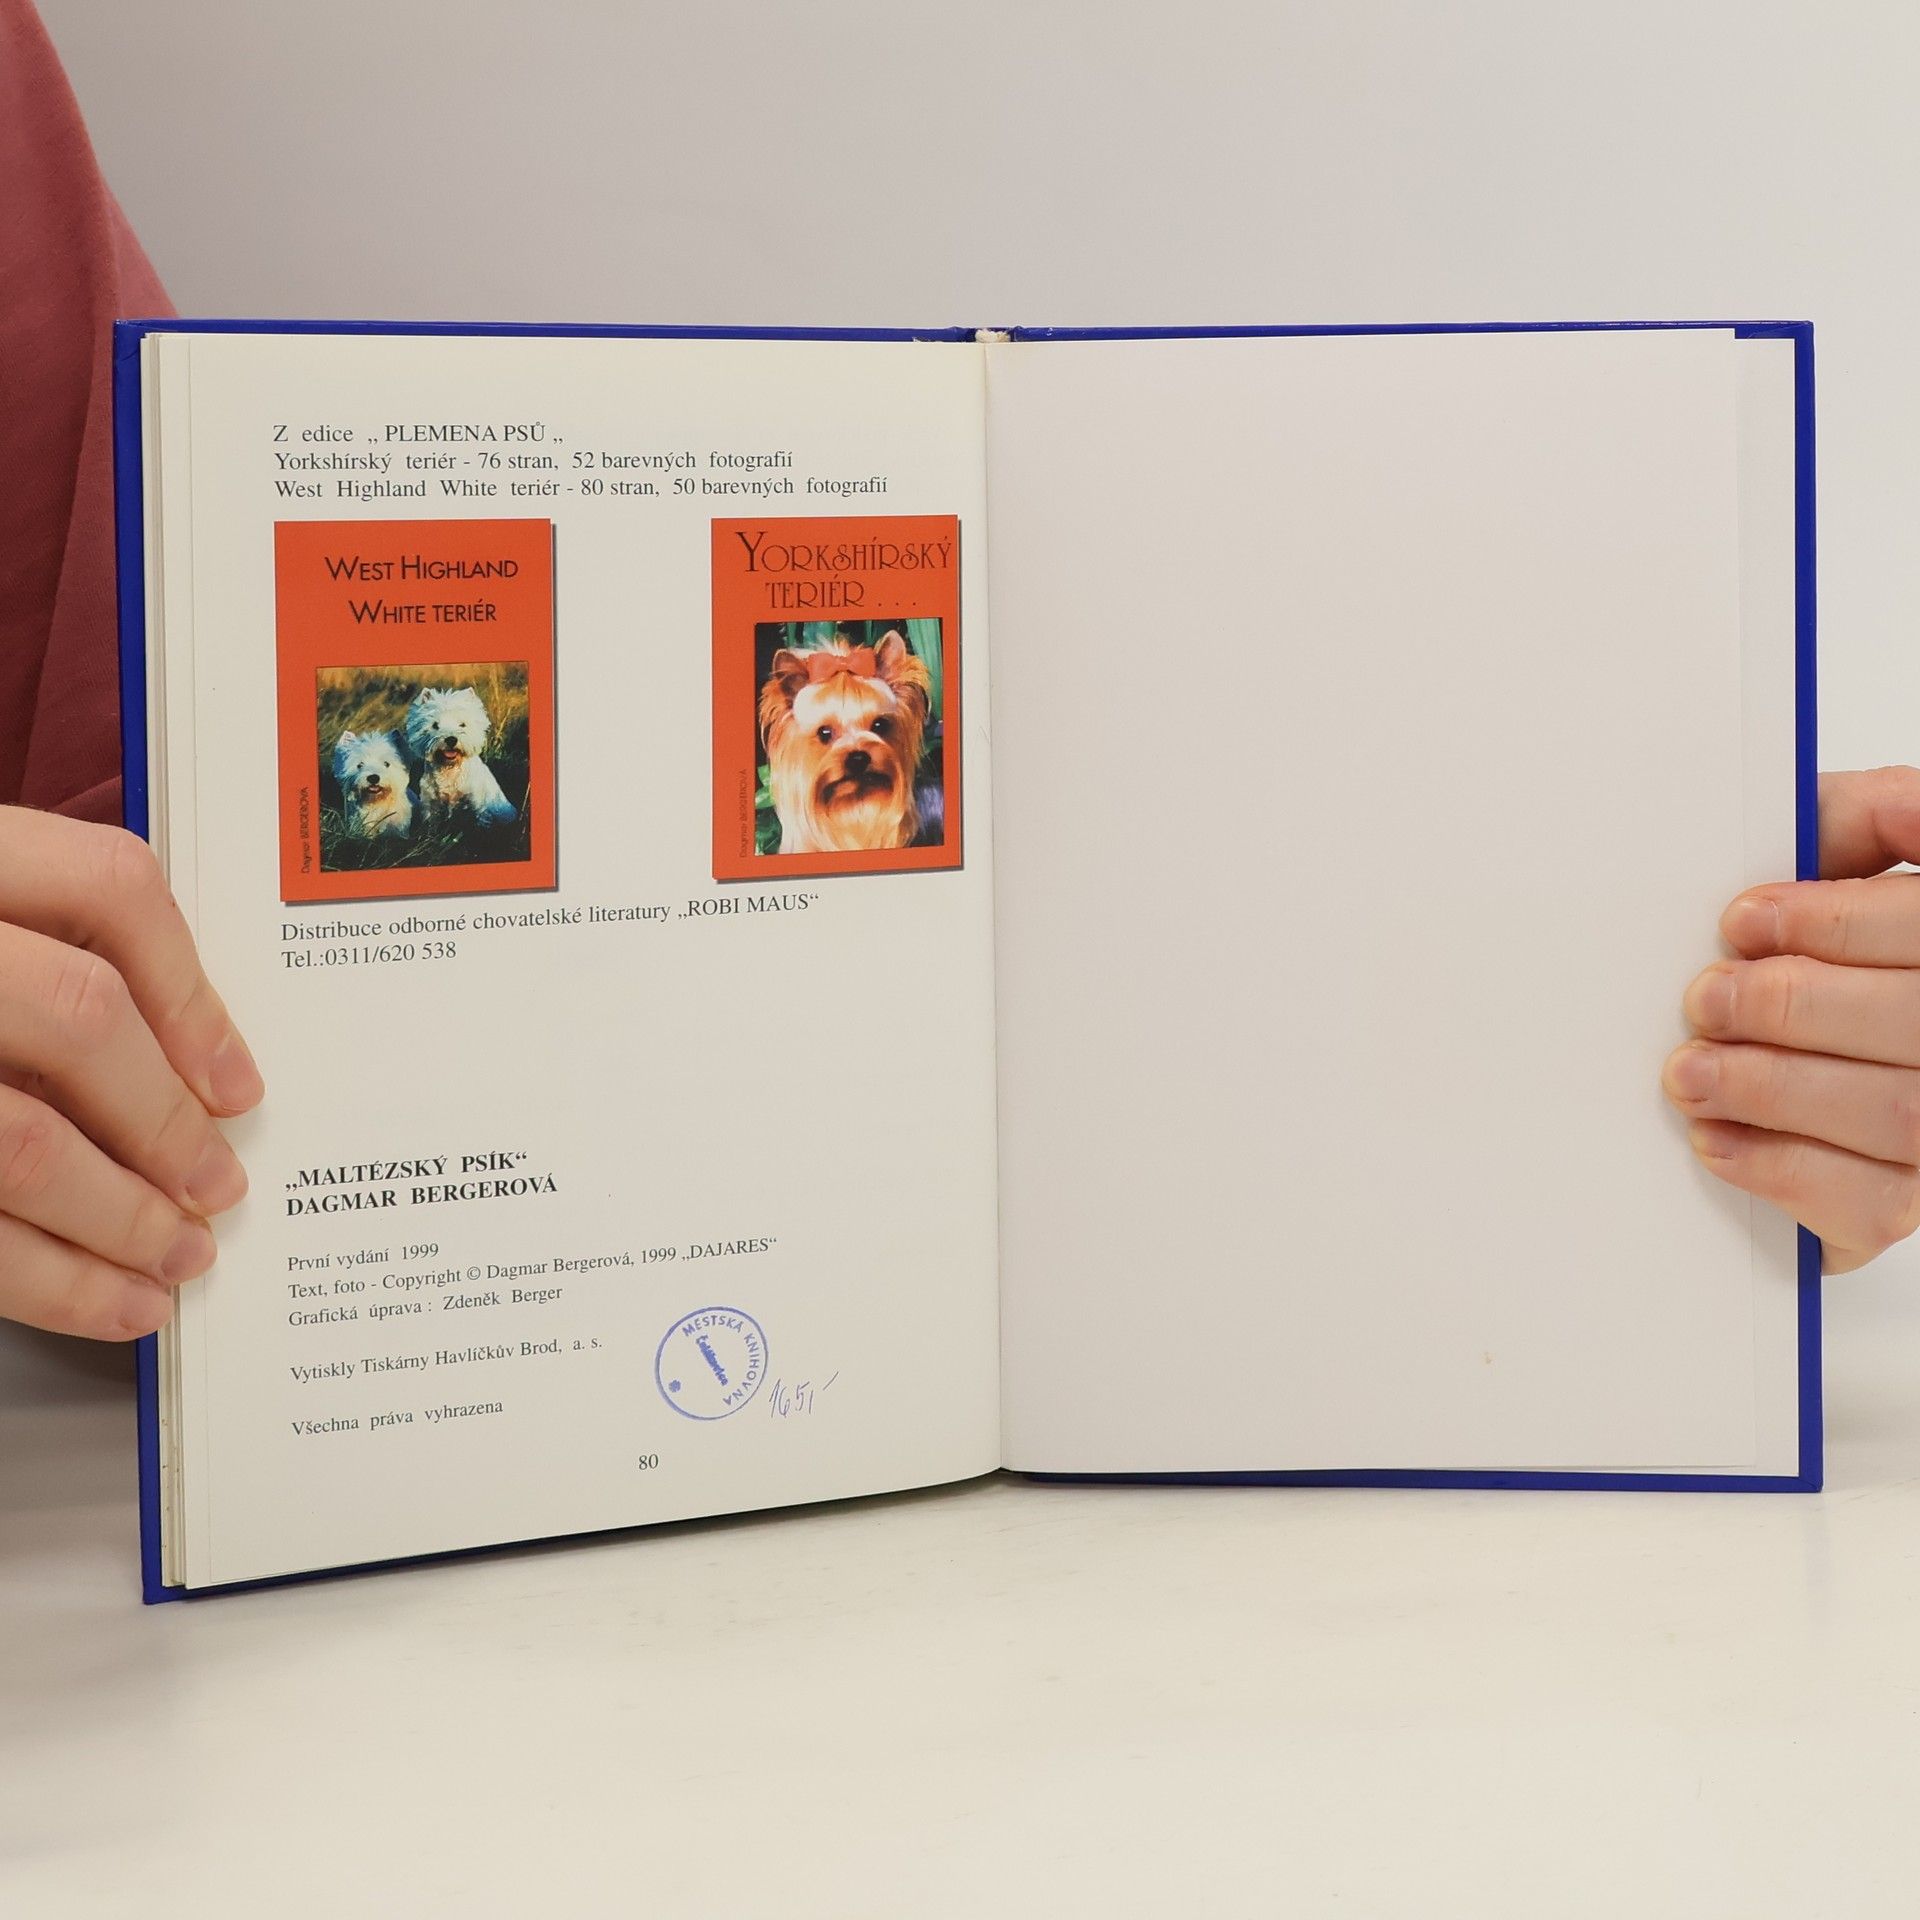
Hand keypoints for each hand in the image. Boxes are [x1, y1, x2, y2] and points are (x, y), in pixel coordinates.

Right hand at [0, 808, 261, 1337]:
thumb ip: (44, 953)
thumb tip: (194, 1071)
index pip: (108, 886)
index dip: (192, 991)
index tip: (237, 1084)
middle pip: (77, 1014)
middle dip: (163, 1120)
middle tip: (216, 1188)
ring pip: (18, 1139)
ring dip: (119, 1218)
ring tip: (176, 1260)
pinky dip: (45, 1278)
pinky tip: (103, 1301)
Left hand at [1665, 767, 1919, 1272]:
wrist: (1754, 1049)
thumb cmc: (1791, 943)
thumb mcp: (1821, 858)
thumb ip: (1861, 819)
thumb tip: (1909, 801)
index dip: (1835, 922)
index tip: (1742, 920)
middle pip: (1916, 1022)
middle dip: (1792, 1005)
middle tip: (1705, 998)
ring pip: (1898, 1112)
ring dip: (1774, 1086)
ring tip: (1690, 1071)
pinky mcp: (1901, 1207)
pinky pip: (1866, 1201)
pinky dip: (1777, 1165)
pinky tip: (1714, 1137)